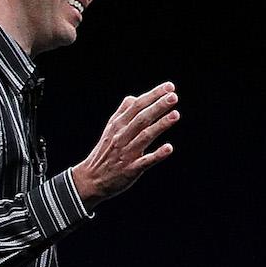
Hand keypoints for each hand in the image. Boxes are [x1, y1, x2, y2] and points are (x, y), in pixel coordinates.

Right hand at [72, 83, 180, 206]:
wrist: (90, 180)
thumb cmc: (104, 152)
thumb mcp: (109, 130)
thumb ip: (122, 113)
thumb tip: (133, 97)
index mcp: (117, 125)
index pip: (137, 106)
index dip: (153, 95)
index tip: (169, 87)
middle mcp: (122, 137)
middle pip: (141, 119)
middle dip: (158, 107)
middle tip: (174, 97)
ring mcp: (126, 153)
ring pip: (144, 137)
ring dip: (160, 125)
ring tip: (176, 115)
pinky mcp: (131, 170)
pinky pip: (145, 161)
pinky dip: (157, 154)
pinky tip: (169, 148)